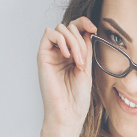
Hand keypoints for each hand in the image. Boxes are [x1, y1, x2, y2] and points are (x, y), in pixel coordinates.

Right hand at [36, 16, 99, 136]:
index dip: (84, 23)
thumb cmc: (77, 97)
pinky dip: (61, 40)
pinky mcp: (42, 56)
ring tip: (77, 61)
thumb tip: (88, 30)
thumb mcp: (87, 68)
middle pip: (69, 26)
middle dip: (80, 38)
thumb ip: (86, 49)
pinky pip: (49, 34)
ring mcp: (51, 54)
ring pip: (60, 28)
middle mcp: (60, 52)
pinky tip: (66, 55)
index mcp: (72, 54)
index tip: (94, 28)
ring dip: (73, 41)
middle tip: (83, 59)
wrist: (68, 113)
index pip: (76, 29)